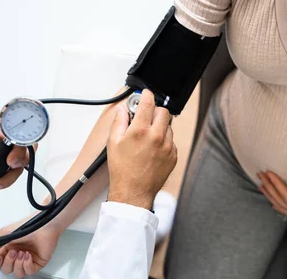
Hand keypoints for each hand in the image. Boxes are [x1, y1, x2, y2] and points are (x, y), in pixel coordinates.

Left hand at [0, 114, 33, 192]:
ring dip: (10, 176)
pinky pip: (15, 175)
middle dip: (21, 159)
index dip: (21, 144)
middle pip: (26, 148)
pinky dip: (6, 182)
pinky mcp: (6, 169)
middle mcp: (4, 144)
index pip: (18, 133)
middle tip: (9, 165)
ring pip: (22, 164)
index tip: (11, 157)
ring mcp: (6, 157)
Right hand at [0, 218, 59, 277]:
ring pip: (17, 273)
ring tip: (21, 253)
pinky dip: (27, 265)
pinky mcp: (37, 263)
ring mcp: (27, 260)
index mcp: (9, 248)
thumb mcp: (5, 233)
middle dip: (8, 262)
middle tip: (13, 252)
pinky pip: (29, 272)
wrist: (43, 226)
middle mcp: (18, 255)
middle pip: (7, 269)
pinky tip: (28, 255)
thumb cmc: (28, 226)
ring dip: (17, 264)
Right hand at [106, 89, 176, 209]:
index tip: (145, 94)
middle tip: (146, 117)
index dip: (146, 95)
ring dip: (160, 126)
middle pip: (163, 111)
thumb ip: (119, 122)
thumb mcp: (113, 142)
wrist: (133, 192)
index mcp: (140, 130)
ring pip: (169, 125)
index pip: (148, 103)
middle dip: (154, 111)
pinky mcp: (173, 155)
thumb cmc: (122, 169)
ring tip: (148, 136)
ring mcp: (167, 146)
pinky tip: (153, 148)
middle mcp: (157, 136)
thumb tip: (122, 109)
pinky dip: (164, 140)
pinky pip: (171, 140)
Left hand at [257, 169, 286, 221]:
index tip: (267, 171)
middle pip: (277, 198)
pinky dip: (277, 203)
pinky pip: (285, 208)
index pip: (283, 193)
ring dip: (269, 194)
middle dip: (268, 186)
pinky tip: (272, 202)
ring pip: (279, 204)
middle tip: (260, 174)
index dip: (274, 182)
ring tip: (260, 185)